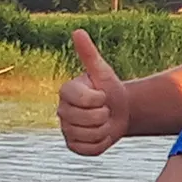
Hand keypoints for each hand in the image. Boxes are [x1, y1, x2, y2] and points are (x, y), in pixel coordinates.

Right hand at [57, 30, 129, 155]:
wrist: (119, 111)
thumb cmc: (109, 89)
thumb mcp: (102, 71)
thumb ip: (89, 54)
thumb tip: (77, 31)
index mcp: (66, 92)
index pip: (86, 100)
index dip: (100, 99)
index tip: (102, 95)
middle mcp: (61, 111)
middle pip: (89, 120)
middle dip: (105, 115)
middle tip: (105, 109)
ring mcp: (66, 130)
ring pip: (90, 135)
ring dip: (105, 129)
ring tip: (104, 121)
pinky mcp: (73, 146)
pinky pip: (90, 149)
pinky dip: (102, 144)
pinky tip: (102, 134)